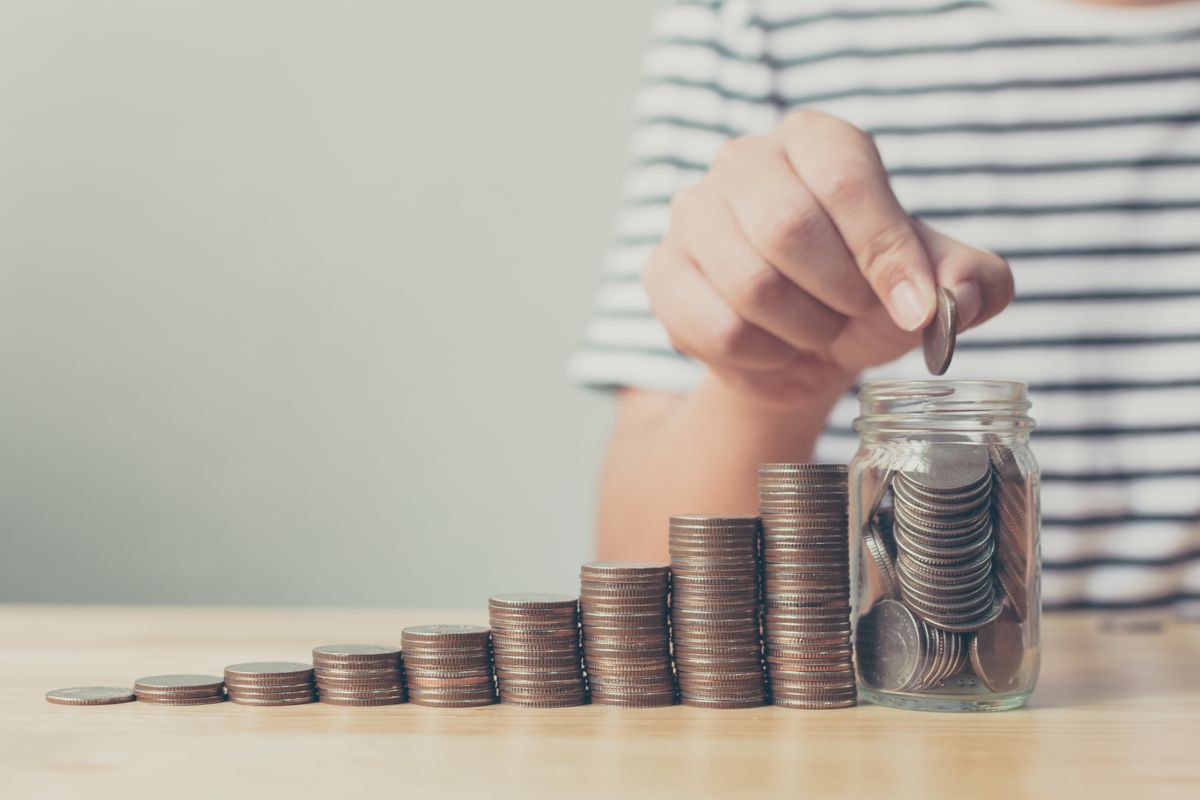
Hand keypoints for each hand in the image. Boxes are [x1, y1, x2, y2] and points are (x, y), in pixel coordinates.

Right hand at [642, 110, 1013, 405]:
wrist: (801, 347)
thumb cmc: (866, 298)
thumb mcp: (932, 286)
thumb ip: (972, 282)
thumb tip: (962, 298)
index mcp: (815, 139)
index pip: (844, 178)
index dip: (884, 251)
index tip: (914, 309)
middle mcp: (744, 160)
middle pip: (786, 226)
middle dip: (839, 294)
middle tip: (855, 315)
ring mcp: (693, 214)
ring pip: (749, 285)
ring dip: (803, 329)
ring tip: (816, 330)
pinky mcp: (662, 271)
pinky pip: (717, 328)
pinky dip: (763, 356)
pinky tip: (775, 347)